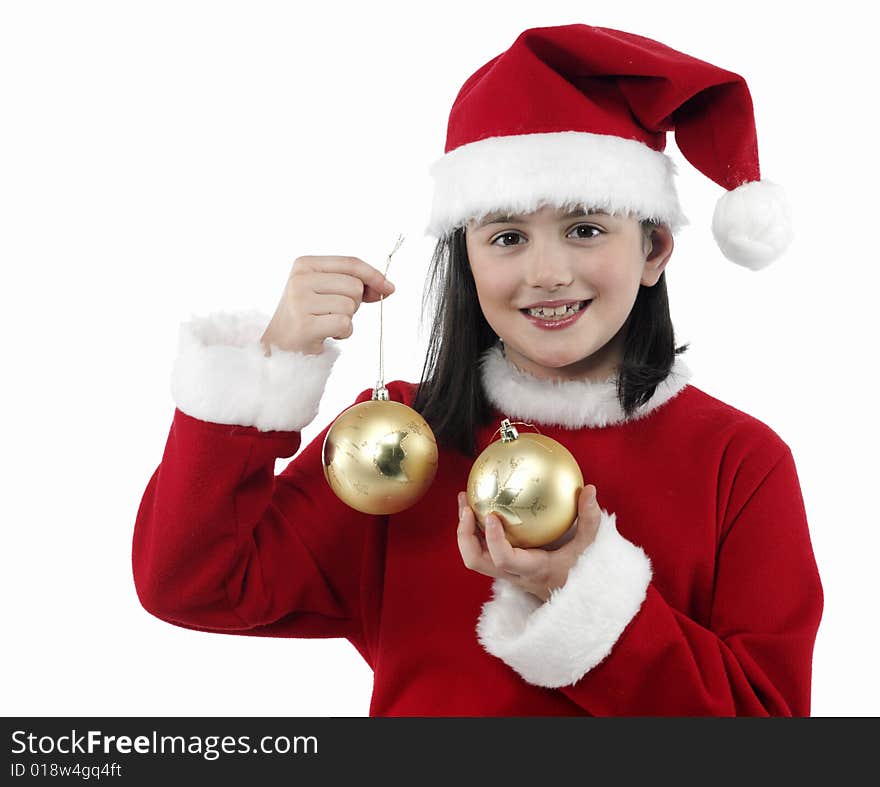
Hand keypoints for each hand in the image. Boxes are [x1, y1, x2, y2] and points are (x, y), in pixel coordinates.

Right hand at [260, 255, 394, 355]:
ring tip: (326, 323)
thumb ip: (354, 284)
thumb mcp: (327, 291)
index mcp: (305, 264)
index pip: (351, 263)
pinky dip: (343, 333)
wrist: (281, 345)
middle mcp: (299, 279)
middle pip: (354, 286)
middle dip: (354, 303)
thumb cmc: (308, 315)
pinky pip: (344, 324)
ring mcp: (300, 301)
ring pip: (350, 306)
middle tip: (333, 313)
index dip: (374, 276)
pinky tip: (327, 334)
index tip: (389, 288)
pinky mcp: (304, 325)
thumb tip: (387, 287)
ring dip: (346, 320)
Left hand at [456, 485, 601, 601]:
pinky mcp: (504, 568)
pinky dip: (475, 532)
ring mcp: (505, 573)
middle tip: (467, 507)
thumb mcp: (589, 548)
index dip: (493, 539)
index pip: (505, 560)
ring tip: (465, 501)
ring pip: (474, 557)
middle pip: (476, 561)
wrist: (575, 603)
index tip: (491, 515)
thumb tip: (589, 489)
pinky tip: (480, 508)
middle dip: (464, 535)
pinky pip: (482, 551)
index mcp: (532, 569)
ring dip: (465, 531)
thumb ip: (589, 519)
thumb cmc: (581, 574)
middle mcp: (513, 573)